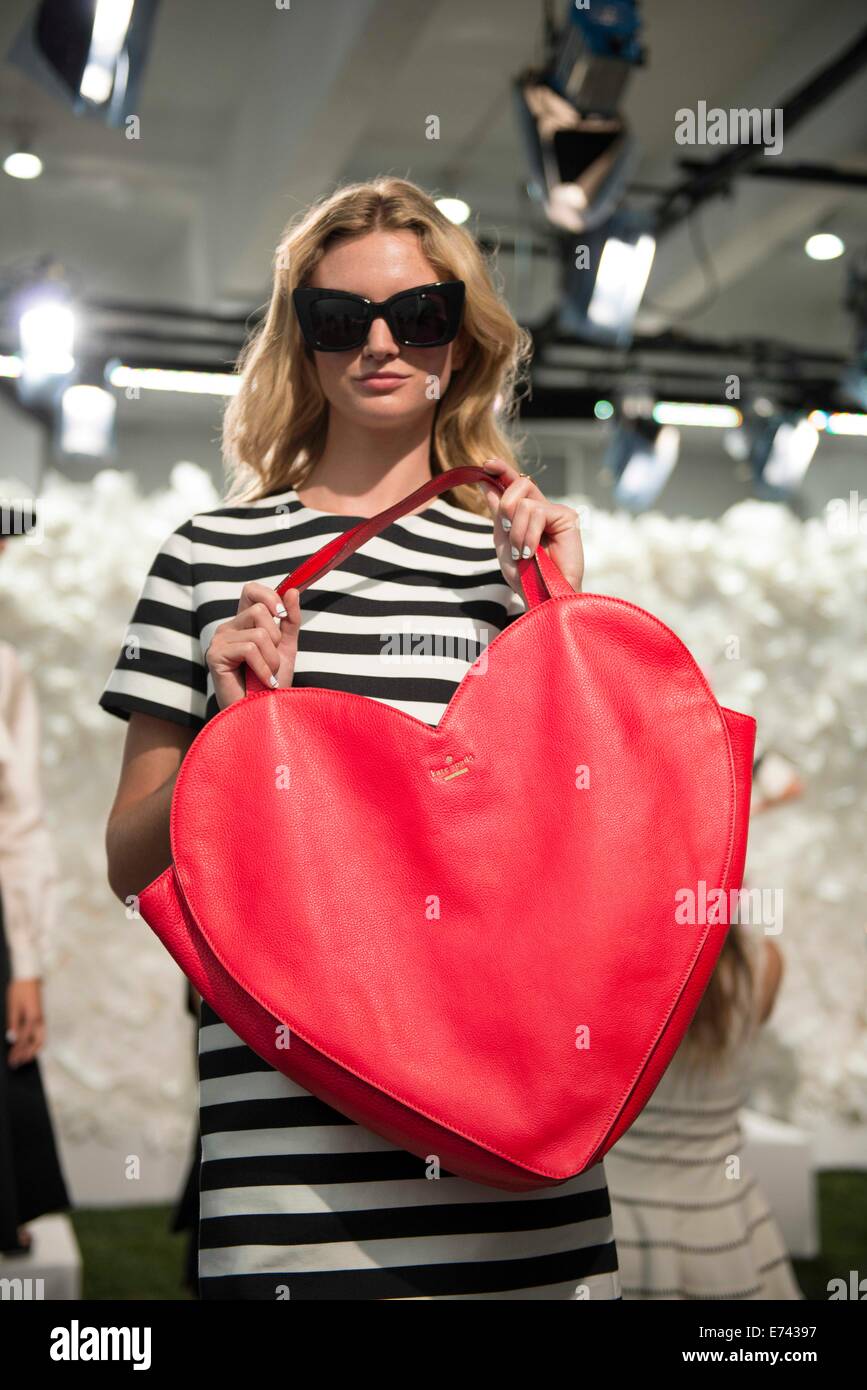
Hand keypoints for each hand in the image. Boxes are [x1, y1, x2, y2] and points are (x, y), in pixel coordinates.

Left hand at [6, 979, 43, 1066]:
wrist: (29, 976)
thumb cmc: (19, 990)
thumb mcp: (13, 1006)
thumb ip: (13, 1023)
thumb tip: (12, 1039)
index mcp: (32, 1018)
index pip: (23, 1040)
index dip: (17, 1052)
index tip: (11, 1060)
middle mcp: (39, 1020)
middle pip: (37, 1043)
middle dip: (27, 1055)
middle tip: (17, 1063)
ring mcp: (41, 1019)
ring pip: (41, 1039)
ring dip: (33, 1050)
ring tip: (23, 1058)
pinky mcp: (40, 1017)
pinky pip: (40, 1033)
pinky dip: (34, 1043)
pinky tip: (27, 1045)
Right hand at [206, 582, 302, 709]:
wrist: (262, 712)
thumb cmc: (272, 682)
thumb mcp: (286, 647)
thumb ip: (290, 620)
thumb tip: (293, 590)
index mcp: (243, 622)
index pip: (251, 590)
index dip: (269, 596)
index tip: (282, 615)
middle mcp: (228, 627)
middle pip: (259, 611)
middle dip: (276, 639)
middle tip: (272, 661)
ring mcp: (219, 640)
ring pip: (259, 633)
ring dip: (272, 659)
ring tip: (268, 676)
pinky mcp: (215, 655)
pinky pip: (250, 649)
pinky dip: (263, 669)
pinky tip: (263, 682)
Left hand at [476, 459, 583, 596]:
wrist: (541, 596)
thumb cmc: (525, 576)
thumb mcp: (503, 541)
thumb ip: (497, 513)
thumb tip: (486, 483)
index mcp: (526, 514)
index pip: (514, 485)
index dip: (502, 471)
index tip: (487, 464)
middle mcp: (542, 509)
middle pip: (518, 485)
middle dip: (505, 509)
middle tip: (507, 533)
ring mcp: (555, 512)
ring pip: (524, 502)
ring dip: (516, 531)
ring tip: (523, 553)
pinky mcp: (567, 517)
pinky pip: (537, 511)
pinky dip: (528, 533)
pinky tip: (532, 551)